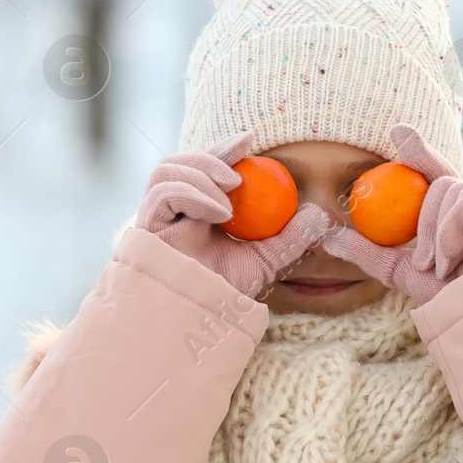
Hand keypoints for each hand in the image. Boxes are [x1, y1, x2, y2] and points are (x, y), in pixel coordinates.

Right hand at [136, 132, 333, 297]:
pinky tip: (219, 212)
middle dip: (209, 157)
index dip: (222, 150)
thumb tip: (318, 214)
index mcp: (193, 213)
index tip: (249, 140)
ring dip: (201, 175)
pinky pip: (161, 194)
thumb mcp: (265, 261)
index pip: (202, 170)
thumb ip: (289, 237)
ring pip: (164, 171)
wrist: (200, 323)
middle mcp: (169, 214)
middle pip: (177, 163)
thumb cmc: (225, 296)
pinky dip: (193, 193)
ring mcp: (154, 221)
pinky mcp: (144, 232)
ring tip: (230, 200)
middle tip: (238, 174)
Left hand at [321, 124, 462, 303]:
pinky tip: (460, 257)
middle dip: (423, 206)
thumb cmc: (447, 296)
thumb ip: (368, 251)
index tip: (397, 132)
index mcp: (450, 212)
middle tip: (418, 229)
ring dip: (437, 233)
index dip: (417, 151)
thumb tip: (327, 237)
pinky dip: (456, 226)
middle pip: (439, 180)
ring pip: (449, 188)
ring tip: (444, 266)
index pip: (431, 175)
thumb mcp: (399, 270)